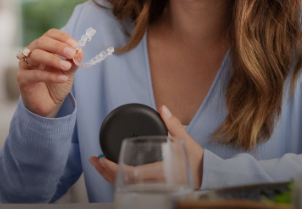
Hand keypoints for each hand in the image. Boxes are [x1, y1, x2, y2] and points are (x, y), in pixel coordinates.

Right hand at [17, 29, 82, 117]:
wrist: (49, 103)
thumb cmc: (57, 82)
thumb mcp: (69, 70)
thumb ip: (73, 61)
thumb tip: (80, 51)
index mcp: (44, 47)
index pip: (50, 34)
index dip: (62, 37)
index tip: (75, 45)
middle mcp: (32, 53)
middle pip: (41, 42)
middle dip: (58, 46)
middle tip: (71, 53)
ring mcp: (25, 65)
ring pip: (35, 55)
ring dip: (53, 59)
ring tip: (67, 66)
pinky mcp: (22, 79)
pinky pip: (35, 74)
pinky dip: (50, 76)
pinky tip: (62, 78)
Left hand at [89, 105, 203, 188]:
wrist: (207, 177)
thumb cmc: (196, 160)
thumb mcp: (186, 140)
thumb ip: (173, 125)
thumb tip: (163, 108)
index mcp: (163, 171)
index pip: (133, 174)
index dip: (114, 167)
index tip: (102, 158)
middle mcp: (156, 185)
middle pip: (124, 183)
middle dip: (106, 172)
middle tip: (94, 160)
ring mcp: (154, 191)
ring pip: (126, 188)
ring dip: (109, 177)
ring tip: (98, 166)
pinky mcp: (153, 192)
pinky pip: (132, 190)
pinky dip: (119, 182)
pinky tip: (112, 173)